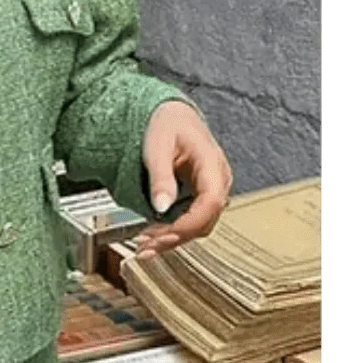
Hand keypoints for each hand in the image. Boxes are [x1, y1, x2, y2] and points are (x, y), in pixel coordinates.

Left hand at [134, 101, 232, 259]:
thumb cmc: (166, 123)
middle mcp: (217, 181)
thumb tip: (161, 207)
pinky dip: (171, 232)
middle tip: (146, 247)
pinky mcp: (197, 198)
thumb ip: (160, 178)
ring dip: (172, 239)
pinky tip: (152, 238)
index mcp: (213, 165)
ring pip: (197, 225)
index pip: (212, 202)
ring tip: (144, 247)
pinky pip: (189, 220)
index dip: (190, 224)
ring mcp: (208, 191)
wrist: (168, 115)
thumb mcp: (156, 147)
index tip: (165, 235)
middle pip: (204, 220)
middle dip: (175, 237)